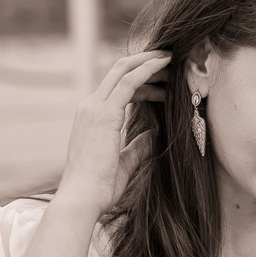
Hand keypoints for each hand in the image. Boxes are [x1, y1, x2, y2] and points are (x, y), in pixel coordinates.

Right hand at [56, 51, 169, 213]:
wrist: (82, 198)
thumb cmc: (99, 187)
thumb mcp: (123, 162)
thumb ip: (137, 146)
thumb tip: (154, 133)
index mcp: (91, 116)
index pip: (116, 86)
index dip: (141, 78)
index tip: (163, 79)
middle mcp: (89, 106)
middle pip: (118, 71)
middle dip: (145, 61)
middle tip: (170, 57)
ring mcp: (94, 107)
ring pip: (124, 70)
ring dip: (150, 62)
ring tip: (173, 59)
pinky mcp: (105, 113)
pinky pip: (130, 81)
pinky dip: (148, 69)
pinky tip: (165, 64)